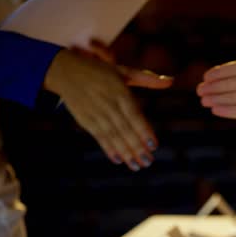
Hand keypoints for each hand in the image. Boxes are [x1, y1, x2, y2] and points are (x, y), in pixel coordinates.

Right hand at [44, 47, 172, 170]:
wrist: (64, 70)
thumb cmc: (100, 71)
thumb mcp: (123, 71)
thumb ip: (147, 79)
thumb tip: (171, 81)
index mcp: (120, 91)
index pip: (134, 115)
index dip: (144, 131)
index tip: (154, 145)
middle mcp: (108, 104)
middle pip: (124, 129)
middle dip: (137, 147)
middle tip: (148, 162)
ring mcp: (96, 113)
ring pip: (113, 136)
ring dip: (125, 152)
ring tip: (136, 166)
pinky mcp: (85, 120)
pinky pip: (99, 137)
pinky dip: (108, 148)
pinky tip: (118, 159)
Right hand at [198, 15, 235, 160]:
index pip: (232, 70)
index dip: (218, 73)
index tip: (205, 75)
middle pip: (228, 85)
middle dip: (213, 87)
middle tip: (199, 89)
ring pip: (230, 98)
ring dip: (216, 98)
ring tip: (202, 100)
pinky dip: (226, 110)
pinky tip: (214, 110)